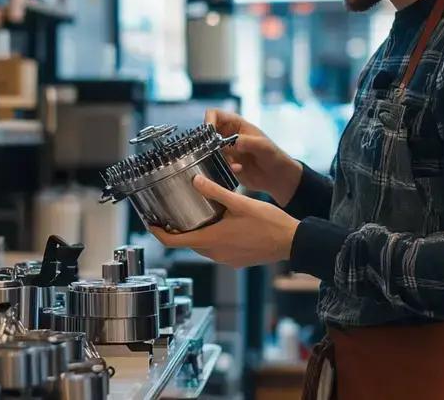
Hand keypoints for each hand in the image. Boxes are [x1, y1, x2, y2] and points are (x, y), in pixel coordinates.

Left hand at [150, 175, 299, 267]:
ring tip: (194, 216)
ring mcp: (226, 260)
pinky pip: (216, 250)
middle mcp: (216, 253)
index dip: (159, 233)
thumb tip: (195, 181)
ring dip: (196, 234)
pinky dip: (211, 239)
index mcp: (212, 240)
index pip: (175, 241)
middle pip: (188, 243)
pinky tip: (219, 224)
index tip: (151, 223)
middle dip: (177, 231)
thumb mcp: (240, 203)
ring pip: (202, 247)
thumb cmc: (269, 223)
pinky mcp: (236, 261)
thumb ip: (216, 192)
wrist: (292, 242)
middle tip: (171, 214)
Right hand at [205, 109, 302, 205]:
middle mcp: (228, 136)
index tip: (209, 133)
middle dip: (209, 143)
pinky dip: (223, 167)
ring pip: (209, 150)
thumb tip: (234, 141)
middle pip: (207, 133)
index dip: (209, 120)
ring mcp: (226, 151)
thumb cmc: (274, 156)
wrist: (278, 178)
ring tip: (235, 164)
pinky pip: (215, 165)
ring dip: (218, 158)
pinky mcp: (226, 165)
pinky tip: (238, 170)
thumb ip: (249, 142)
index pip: (215, 114)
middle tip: (217, 152)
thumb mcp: (264, 147)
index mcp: (237, 125)